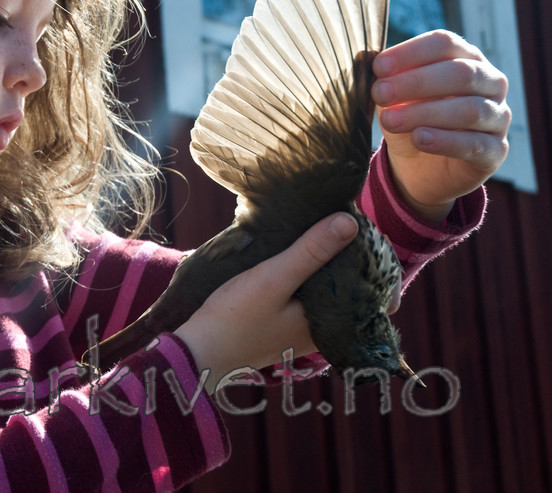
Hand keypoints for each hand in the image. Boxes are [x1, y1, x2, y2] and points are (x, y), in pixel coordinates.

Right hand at [174, 213, 358, 388]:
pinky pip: (309, 296)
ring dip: (327, 265)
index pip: (375, 293)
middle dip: (350, 259)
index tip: (365, 232)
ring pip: (329, 292)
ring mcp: (304, 328)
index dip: (375, 262)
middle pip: (352, 290)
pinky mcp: (284, 324)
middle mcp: (324, 329)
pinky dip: (309, 276)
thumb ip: (310, 252)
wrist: (199, 353)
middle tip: (342, 223)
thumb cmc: (235, 318)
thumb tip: (351, 223)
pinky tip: (294, 256)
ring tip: (320, 232)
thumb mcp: (273, 278)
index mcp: (332, 322)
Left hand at [372, 30, 509, 221]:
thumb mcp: (393, 96)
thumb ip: (385, 77)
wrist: (418, 167)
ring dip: (425, 113)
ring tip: (391, 121)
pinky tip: (419, 139)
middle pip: (461, 73)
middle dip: (416, 83)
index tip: (379, 66)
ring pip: (470, 110)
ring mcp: (498, 117)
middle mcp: (490, 83)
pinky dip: (445, 141)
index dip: (411, 53)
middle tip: (380, 94)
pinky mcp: (495, 151)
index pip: (445, 43)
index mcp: (465, 58)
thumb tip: (364, 56)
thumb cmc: (409, 119)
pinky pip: (475, 144)